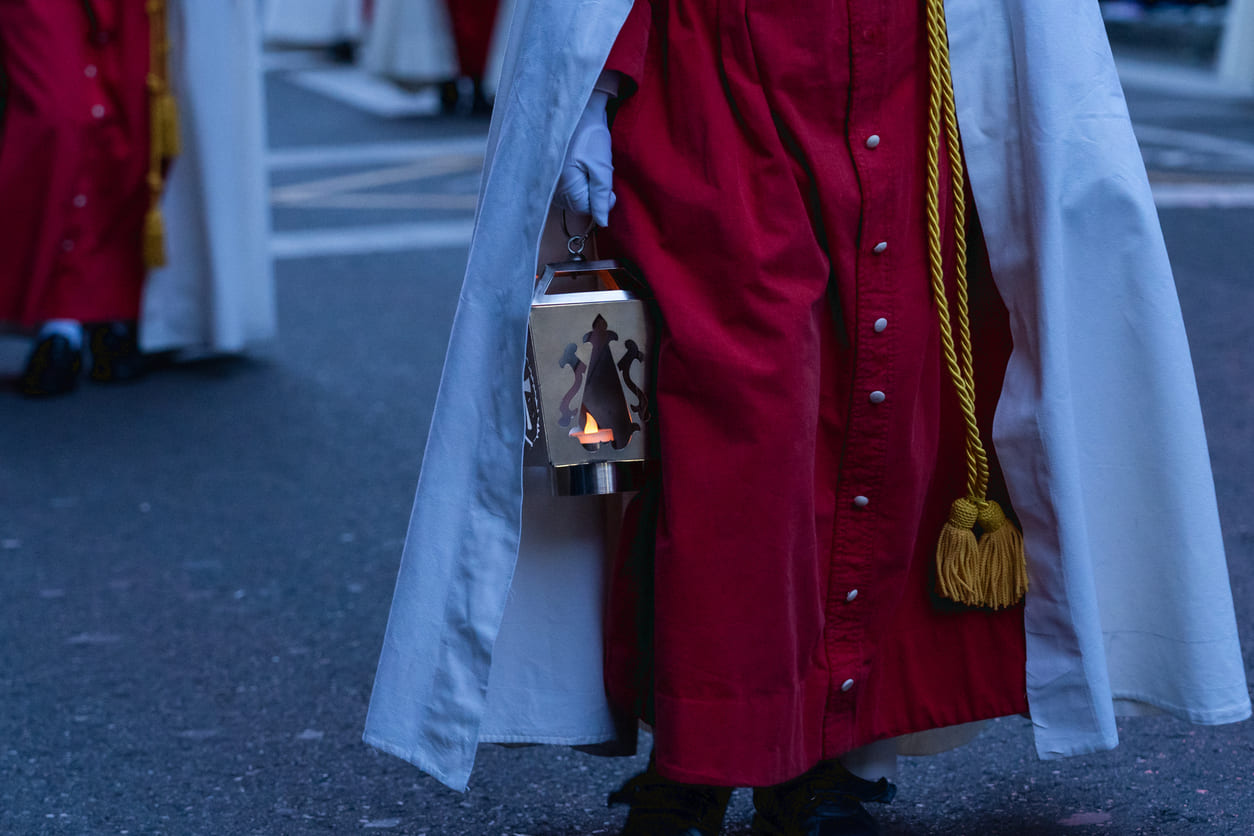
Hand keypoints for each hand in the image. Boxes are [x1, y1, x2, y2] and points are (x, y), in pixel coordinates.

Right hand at [554, 88, 615, 226]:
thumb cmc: (591, 136)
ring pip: (571, 197)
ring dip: (584, 188)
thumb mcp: (602, 168)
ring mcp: (548, 180)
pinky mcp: (549, 172)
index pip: (585, 209)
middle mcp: (552, 186)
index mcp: (565, 186)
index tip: (610, 188)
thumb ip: (601, 197)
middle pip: (577, 205)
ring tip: (589, 168)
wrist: (579, 110)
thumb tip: (602, 222)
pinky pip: (563, 188)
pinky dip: (575, 182)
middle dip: (592, 194)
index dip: (601, 201)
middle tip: (600, 174)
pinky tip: (580, 167)